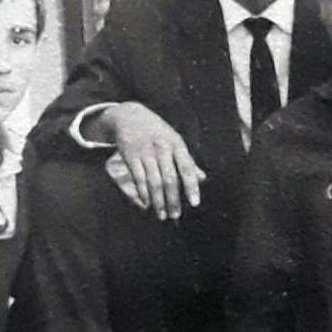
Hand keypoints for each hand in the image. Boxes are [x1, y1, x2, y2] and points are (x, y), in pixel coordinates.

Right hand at [97, 102, 204, 219]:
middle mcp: (162, 148)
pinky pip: (138, 178)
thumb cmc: (157, 132)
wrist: (129, 115)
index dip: (191, 186)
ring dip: (158, 201)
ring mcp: (145, 152)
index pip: (187, 167)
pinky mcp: (130, 156)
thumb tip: (202, 178)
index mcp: (176, 143)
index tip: (194, 203)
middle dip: (173, 200)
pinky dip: (143, 193)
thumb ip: (187, 160)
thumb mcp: (174, 141)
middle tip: (175, 216)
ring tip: (162, 215)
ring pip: (154, 182)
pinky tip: (147, 203)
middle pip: (170, 179)